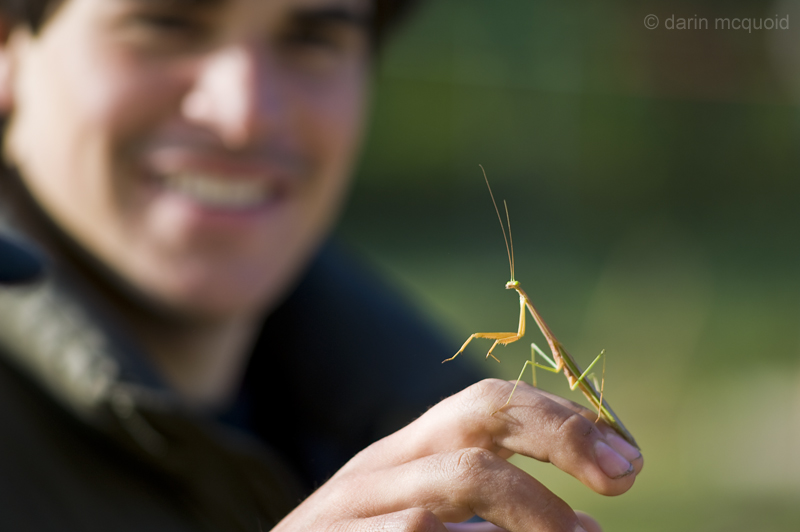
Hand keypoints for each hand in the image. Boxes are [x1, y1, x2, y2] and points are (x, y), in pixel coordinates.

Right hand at [274, 379, 642, 531]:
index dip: (561, 419)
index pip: (487, 403)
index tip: (626, 458)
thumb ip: (490, 510)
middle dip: (557, 437)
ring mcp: (351, 508)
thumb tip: (588, 527)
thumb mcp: (424, 518)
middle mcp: (379, 467)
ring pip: (455, 480)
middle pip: (476, 420)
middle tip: (623, 477)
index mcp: (406, 451)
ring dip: (534, 511)